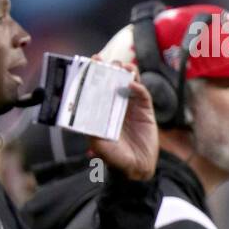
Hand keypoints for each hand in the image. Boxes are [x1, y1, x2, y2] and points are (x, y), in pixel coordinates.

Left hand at [88, 60, 158, 181]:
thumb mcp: (98, 145)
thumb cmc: (115, 158)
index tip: (90, 62)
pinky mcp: (145, 109)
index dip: (95, 74)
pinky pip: (142, 93)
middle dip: (109, 68)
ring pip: (129, 81)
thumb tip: (83, 115)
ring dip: (125, 72)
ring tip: (120, 67)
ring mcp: (131, 105)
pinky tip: (131, 84)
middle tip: (103, 61)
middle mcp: (116, 105)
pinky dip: (137, 86)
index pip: (98, 87)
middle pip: (113, 80)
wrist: (136, 168)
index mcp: (103, 111)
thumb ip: (91, 130)